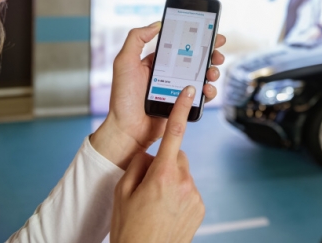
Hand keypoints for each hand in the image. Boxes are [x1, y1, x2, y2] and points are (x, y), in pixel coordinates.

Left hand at [91, 21, 226, 167]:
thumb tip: (157, 24)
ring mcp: (178, 89)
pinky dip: (209, 90)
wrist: (127, 130)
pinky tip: (207, 89)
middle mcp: (170, 73)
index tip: (211, 32)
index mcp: (158, 61)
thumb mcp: (124, 62)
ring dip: (212, 71)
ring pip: (202, 76)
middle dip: (211, 53)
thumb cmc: (122, 98)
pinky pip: (201, 95)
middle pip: (196, 58)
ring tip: (212, 72)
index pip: (181, 45)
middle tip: (217, 53)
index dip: (197, 38)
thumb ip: (136, 39)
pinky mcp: (184, 105)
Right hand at [111, 86, 203, 242]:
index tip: (188, 92)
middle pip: (175, 157)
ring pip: (182, 175)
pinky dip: (178, 195)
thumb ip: (136, 165)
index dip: (180, 110)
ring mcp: (194, 196)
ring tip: (154, 204)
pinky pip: (188, 190)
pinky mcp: (200, 207)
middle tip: (147, 185)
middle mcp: (183, 182)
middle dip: (163, 163)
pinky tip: (165, 211)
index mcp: (162, 175)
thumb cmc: (129, 229)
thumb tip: (149, 154)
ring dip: (171, 181)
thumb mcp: (122, 193)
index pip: (173, 134)